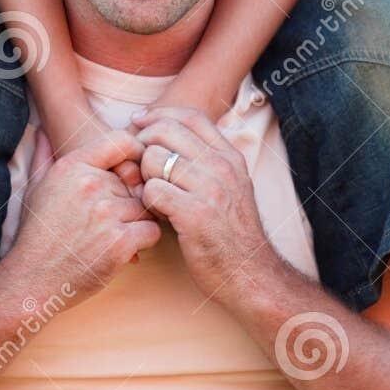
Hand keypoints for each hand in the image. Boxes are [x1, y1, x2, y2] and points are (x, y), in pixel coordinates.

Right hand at [8, 128, 159, 304]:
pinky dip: (144, 241)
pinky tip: (126, 248)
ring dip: (138, 221)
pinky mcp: (119, 242)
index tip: (133, 172)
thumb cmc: (36, 234)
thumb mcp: (34, 188)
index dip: (135, 154)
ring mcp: (106, 213)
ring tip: (116, 234)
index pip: (122, 141)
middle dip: (131, 198)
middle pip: (136, 180)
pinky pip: (152, 231)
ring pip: (146, 206)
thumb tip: (41, 131)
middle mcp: (91, 184)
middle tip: (114, 218)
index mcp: (73, 166)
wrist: (31, 280)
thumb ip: (43, 155)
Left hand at [128, 105, 274, 305]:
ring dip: (143, 177)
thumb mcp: (232, 187)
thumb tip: (171, 134)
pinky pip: (152, 190)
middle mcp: (222, 167)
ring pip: (154, 159)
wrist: (250, 274)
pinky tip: (155, 214)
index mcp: (230, 157)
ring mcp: (210, 190)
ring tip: (152, 196)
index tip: (139, 123)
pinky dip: (146, 201)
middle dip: (143, 145)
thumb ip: (209, 161)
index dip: (159, 114)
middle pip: (166, 131)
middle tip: (139, 167)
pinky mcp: (194, 215)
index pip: (190, 116)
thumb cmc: (232, 233)